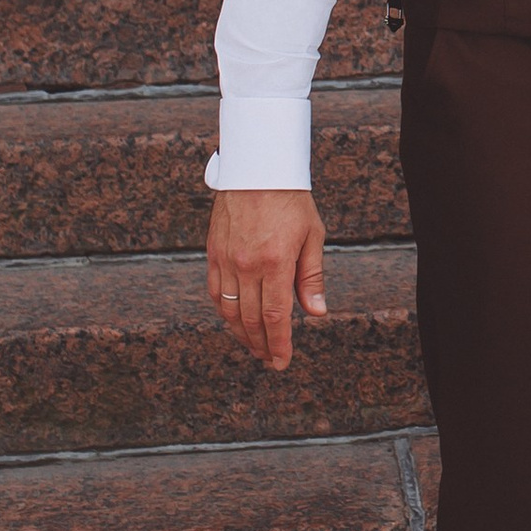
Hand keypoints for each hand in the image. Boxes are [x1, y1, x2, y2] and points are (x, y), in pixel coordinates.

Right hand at [206, 188, 327, 368]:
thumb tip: (316, 313)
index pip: (275, 317)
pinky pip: (214, 292)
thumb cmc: (291, 200)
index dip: (278, 344)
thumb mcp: (312, 235)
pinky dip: (224, 311)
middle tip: (269, 359)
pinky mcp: (213, 252)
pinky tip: (234, 320)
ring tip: (254, 345)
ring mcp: (226, 260)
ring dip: (241, 333)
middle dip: (261, 345)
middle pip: (251, 319)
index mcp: (275, 263)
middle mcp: (247, 265)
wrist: (257, 168)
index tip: (281, 362)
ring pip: (228, 310)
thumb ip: (311, 277)